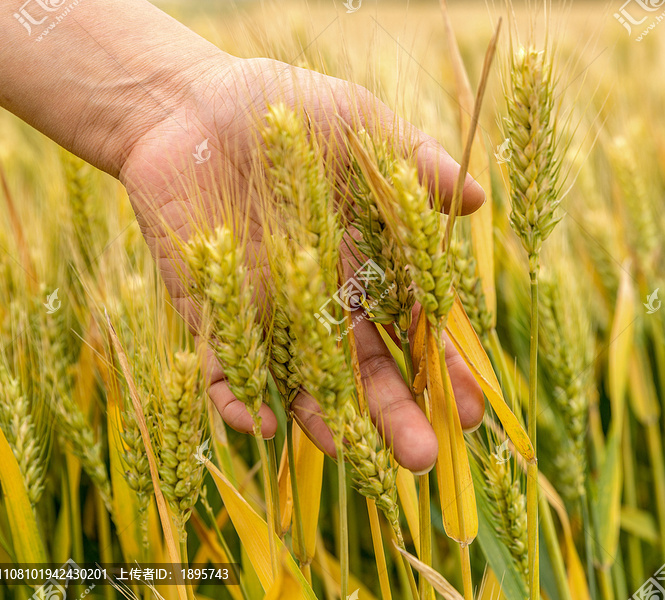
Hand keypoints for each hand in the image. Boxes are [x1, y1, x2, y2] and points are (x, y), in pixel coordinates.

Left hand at [120, 52, 485, 472]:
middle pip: (363, 367)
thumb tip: (477, 201)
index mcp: (363, 260)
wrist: (187, 103)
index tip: (474, 409)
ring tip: (349, 453)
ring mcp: (266, 309)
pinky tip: (262, 425)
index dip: (442, 367)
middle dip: (393, 413)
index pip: (412, 326)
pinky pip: (225, 367)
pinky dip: (239, 399)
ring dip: (323, 418)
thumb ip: (412, 162)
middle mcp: (319, 297)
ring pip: (300, 379)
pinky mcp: (210, 309)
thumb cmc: (281, 109)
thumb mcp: (358, 126)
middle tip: (423, 458)